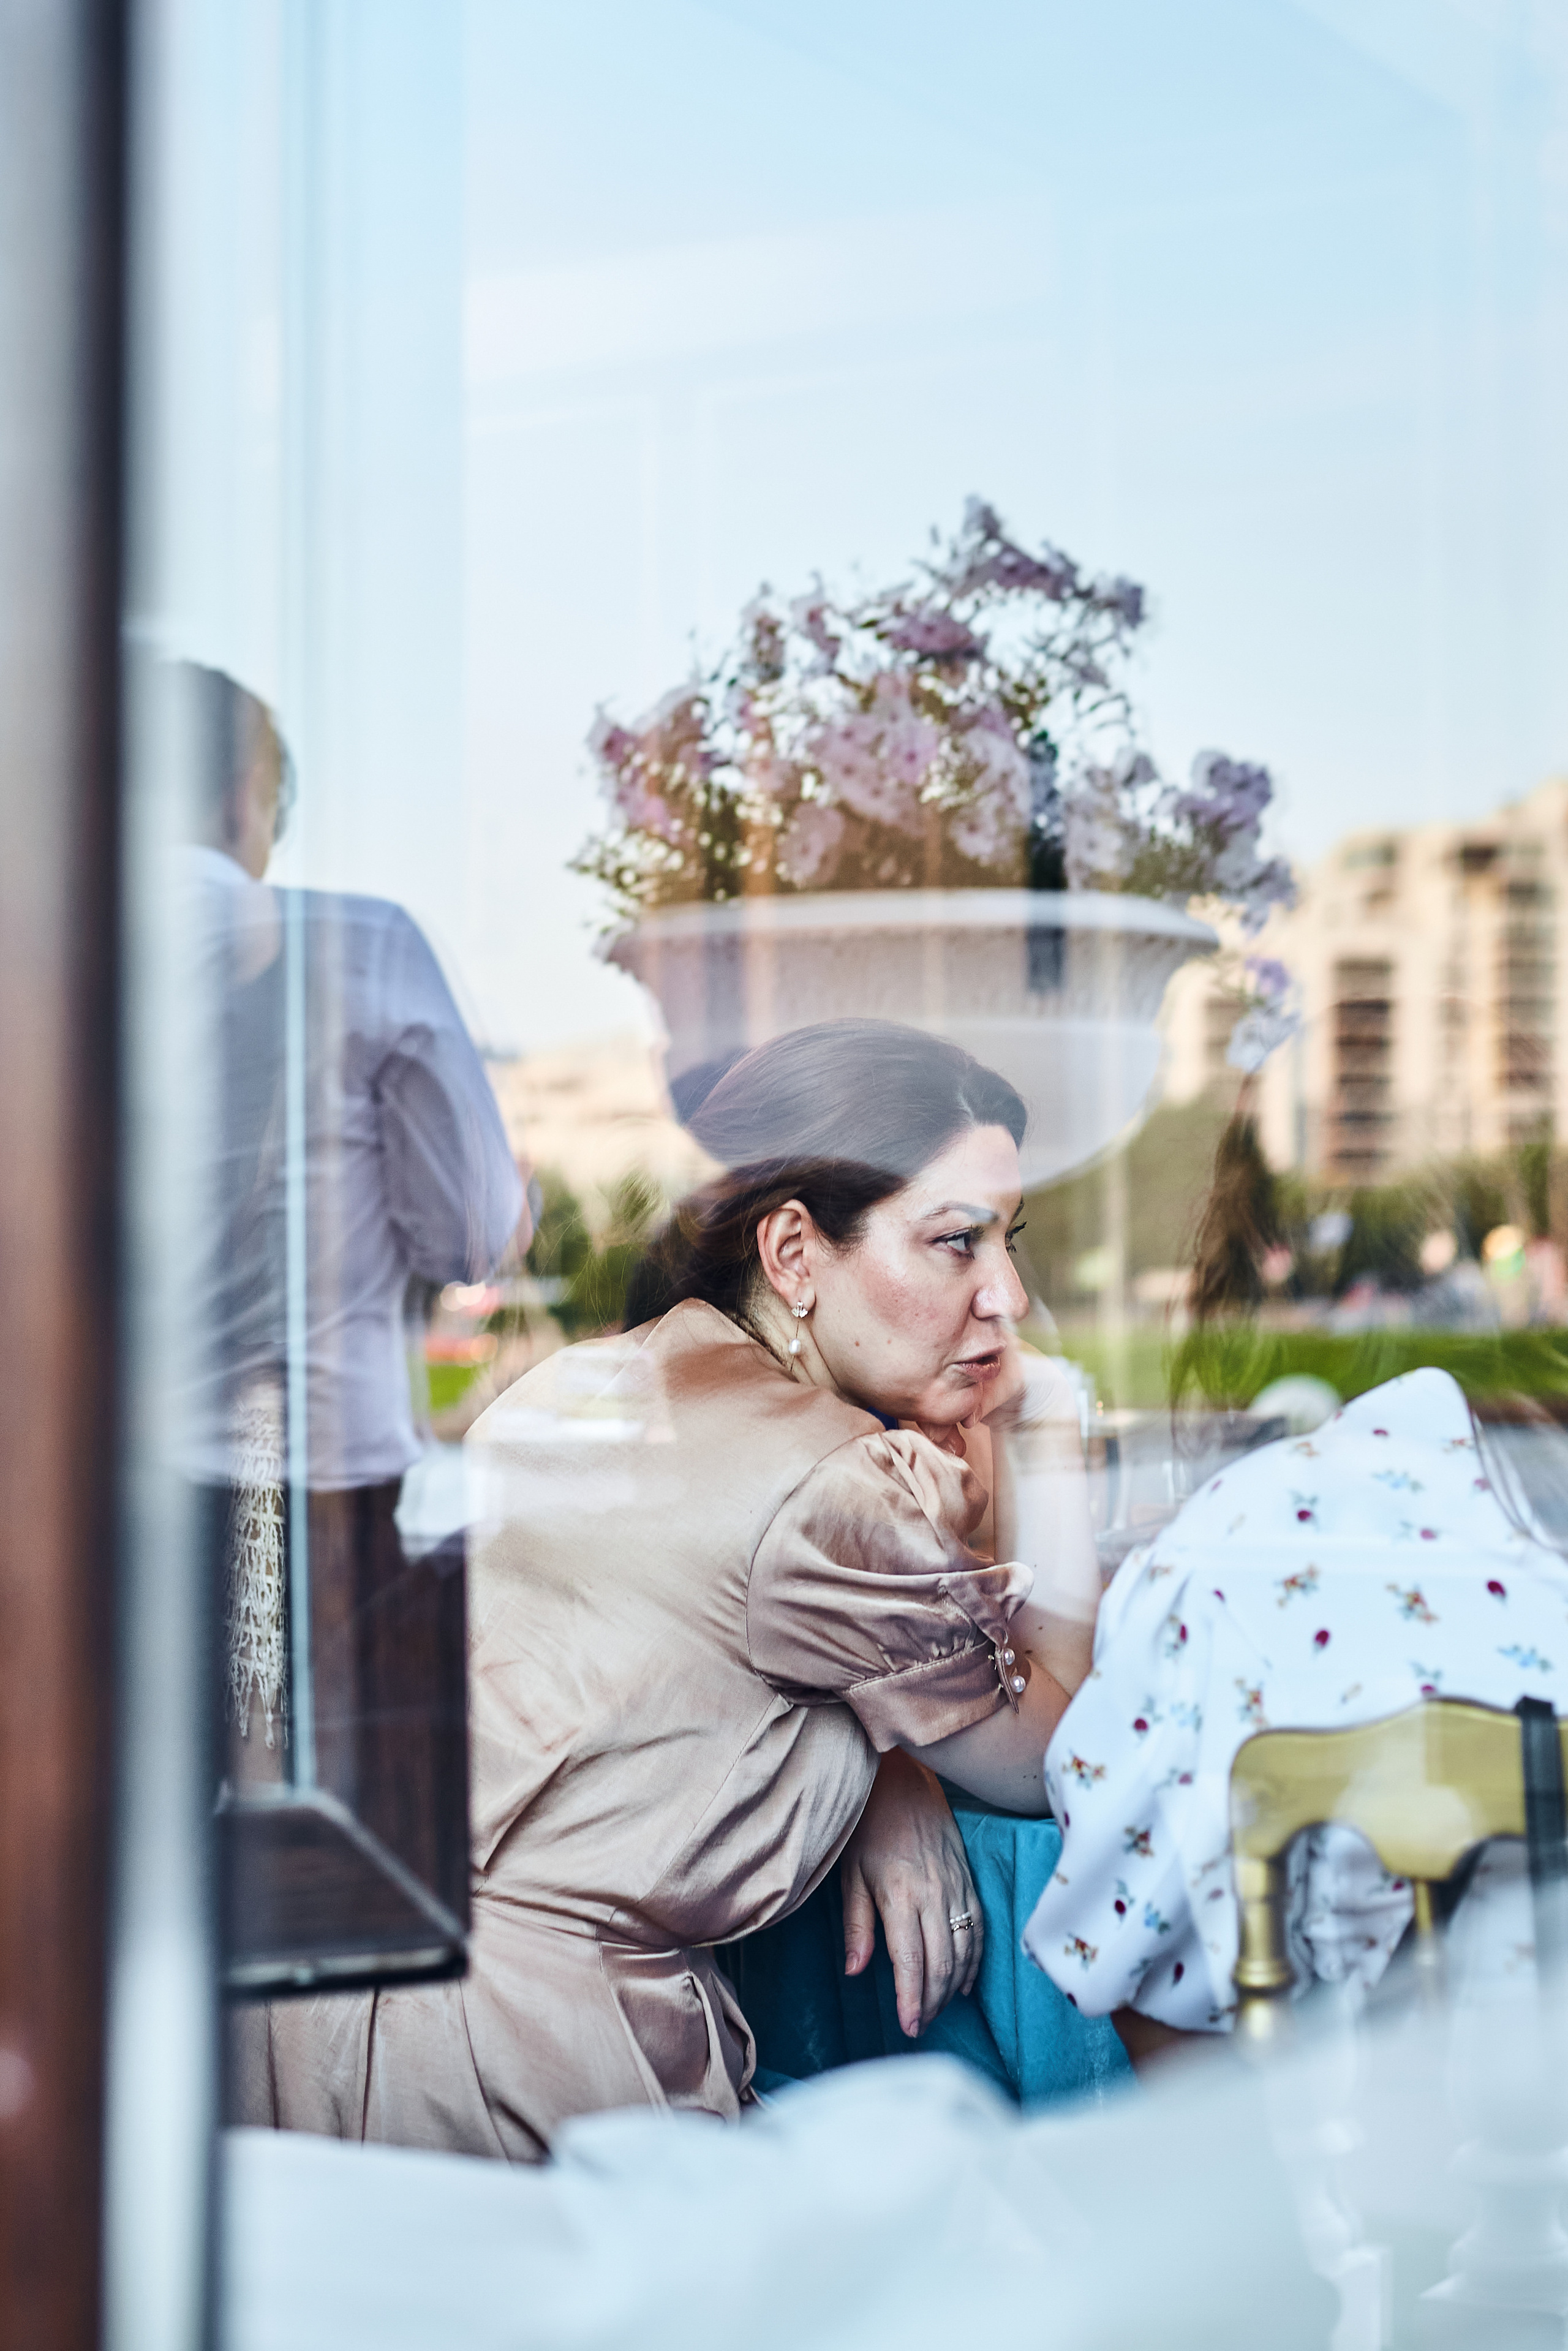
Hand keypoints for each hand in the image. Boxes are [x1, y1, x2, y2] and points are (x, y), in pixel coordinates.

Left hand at [840, 1749, 981, 2036]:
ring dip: (953, 1985)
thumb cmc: (868, 1827)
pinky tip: (965, 1982)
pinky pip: (979, 1927)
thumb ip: (856, 1924)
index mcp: (900, 1894)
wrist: (901, 1780)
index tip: (909, 2026)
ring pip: (964, 1949)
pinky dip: (975, 1959)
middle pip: (941, 1962)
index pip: (910, 1960)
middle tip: (919, 2025)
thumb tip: (856, 1972)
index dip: (912, 1998)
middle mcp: (933, 1894)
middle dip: (932, 2001)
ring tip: (937, 2008)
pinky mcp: (968, 1878)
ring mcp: (955, 1886)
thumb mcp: (850, 1873)